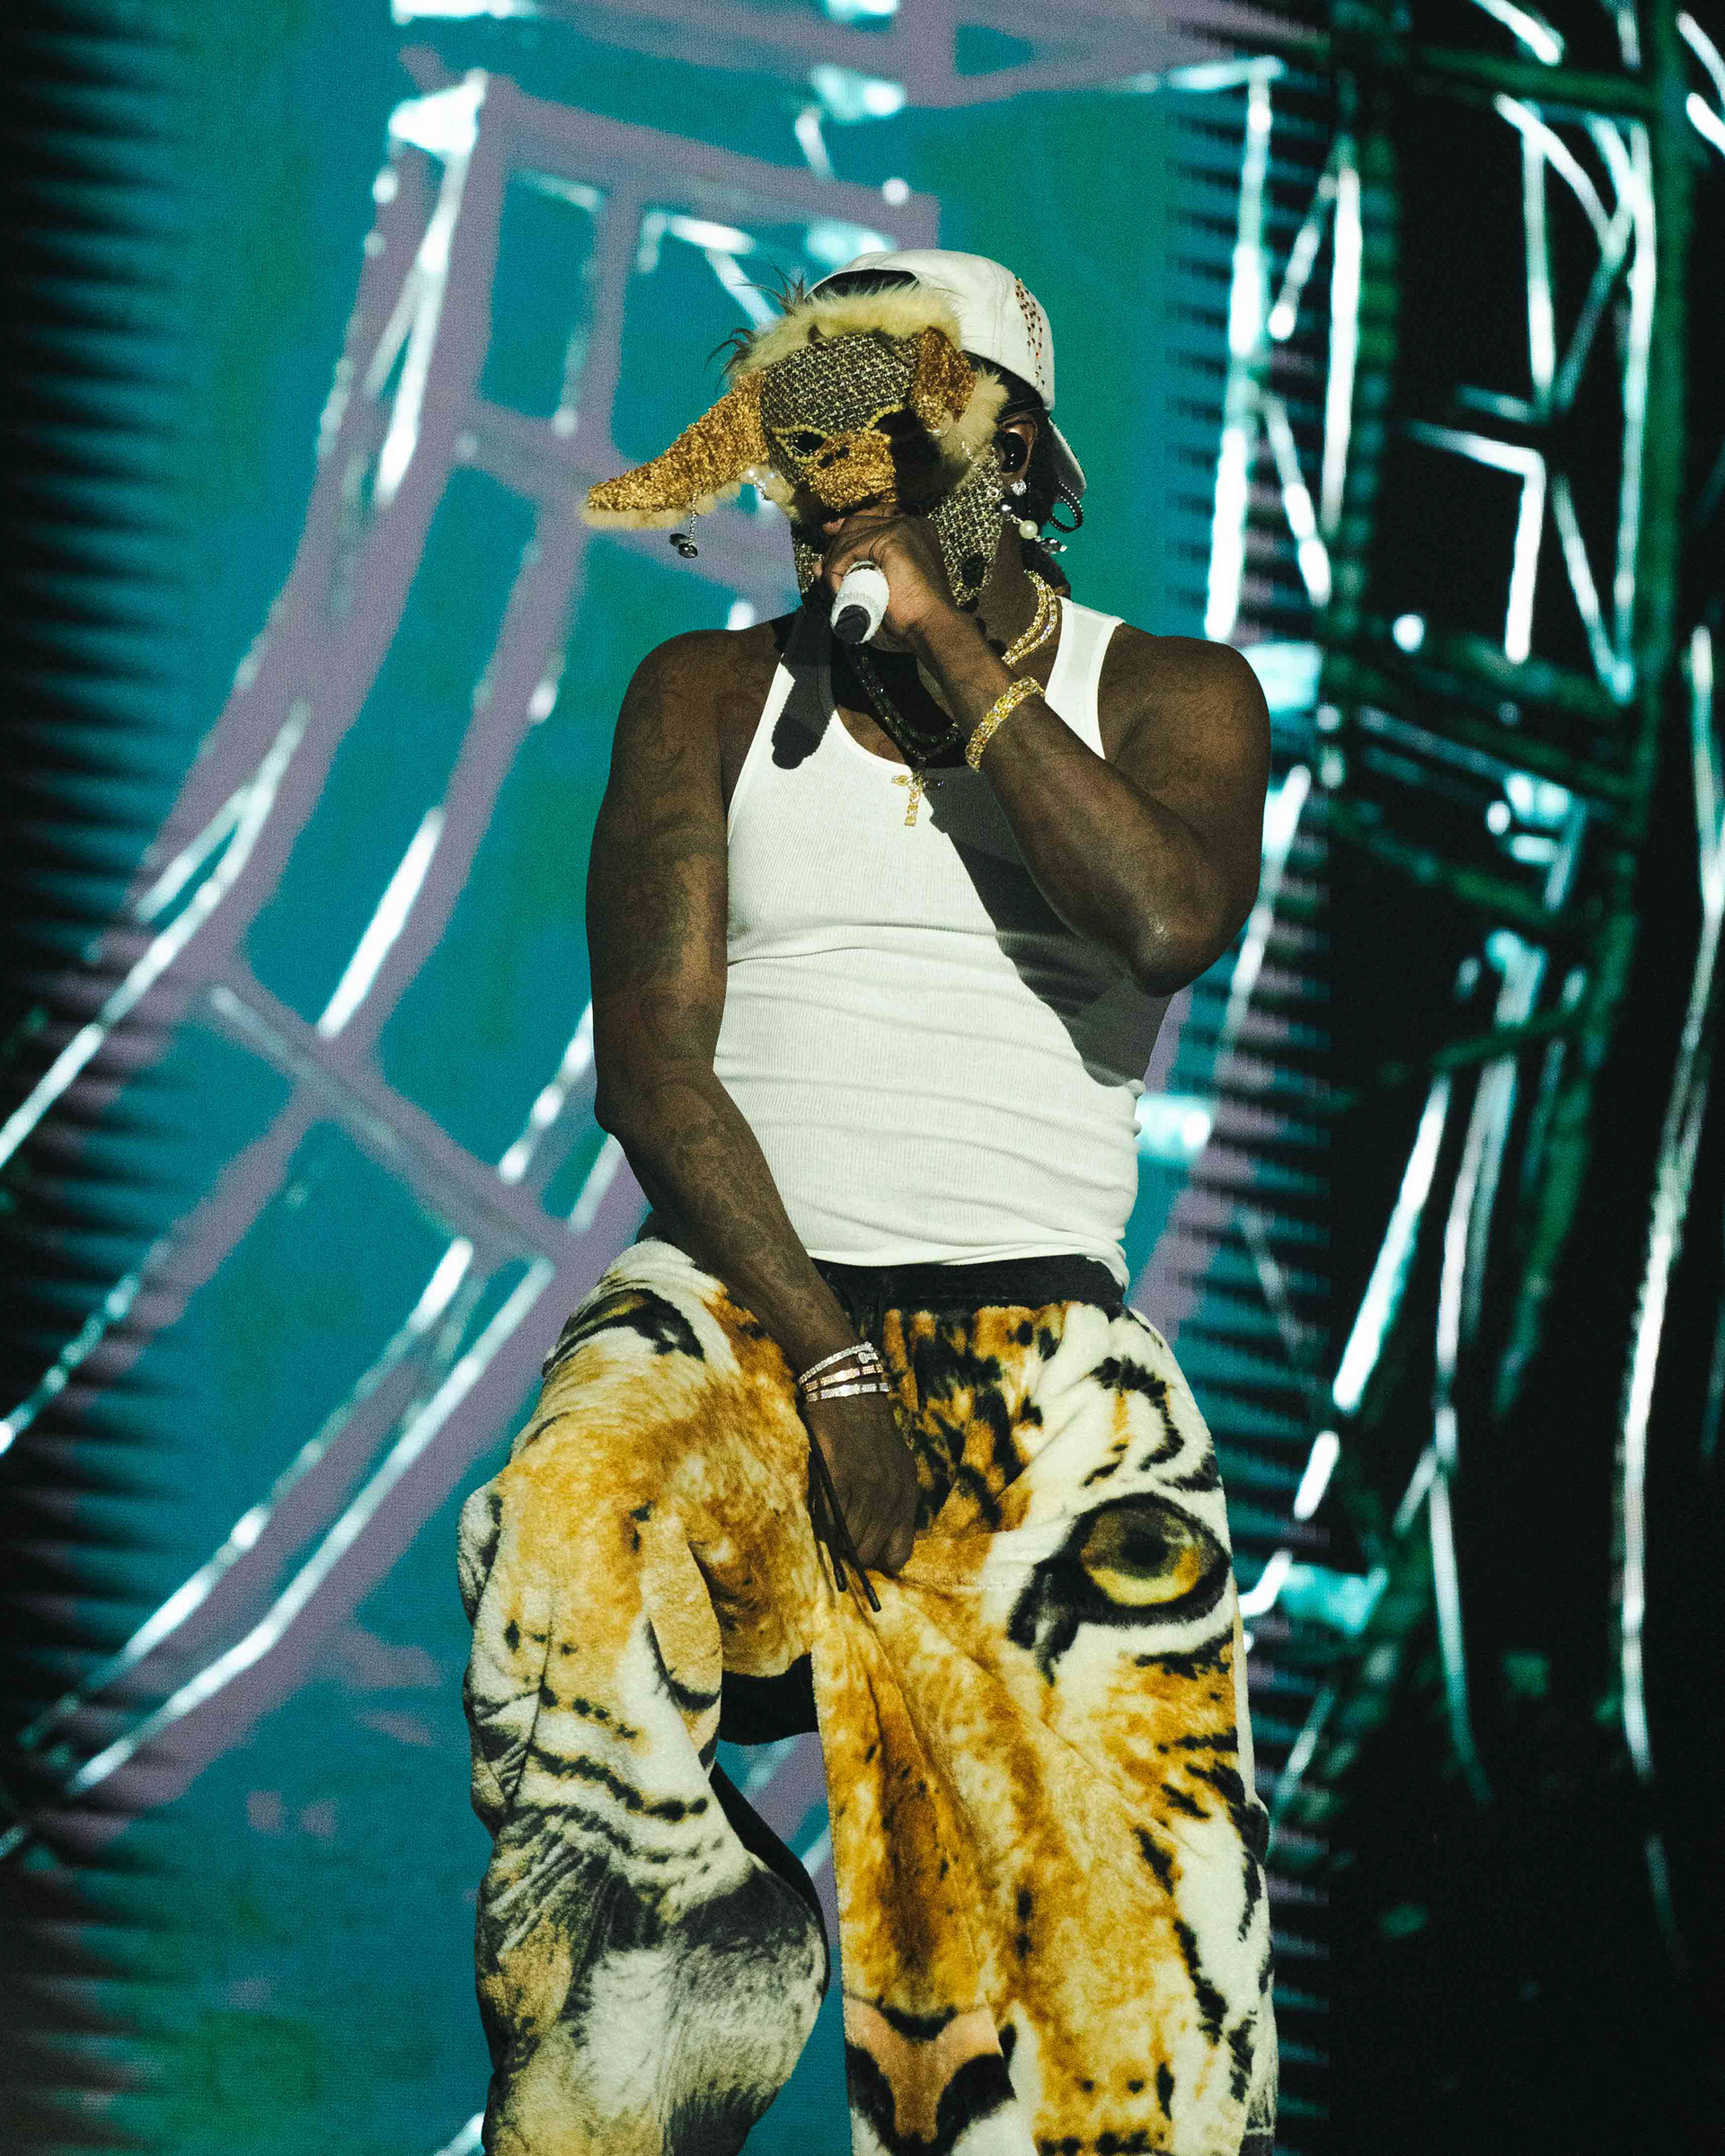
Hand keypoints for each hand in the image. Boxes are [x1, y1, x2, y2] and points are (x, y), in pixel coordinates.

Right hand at [802, 1388, 918, 1582]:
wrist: (852, 1391)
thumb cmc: (872, 1431)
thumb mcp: (899, 1467)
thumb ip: (895, 1502)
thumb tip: (882, 1541)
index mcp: (908, 1496)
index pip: (899, 1554)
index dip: (877, 1558)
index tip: (862, 1547)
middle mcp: (892, 1496)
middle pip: (866, 1553)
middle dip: (848, 1548)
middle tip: (837, 1530)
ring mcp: (867, 1487)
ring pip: (845, 1541)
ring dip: (831, 1535)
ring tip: (827, 1516)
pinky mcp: (840, 1476)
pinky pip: (827, 1518)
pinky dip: (819, 1518)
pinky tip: (819, 1503)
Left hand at [820, 506, 961, 649]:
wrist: (929, 627)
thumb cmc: (909, 620)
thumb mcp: (877, 595)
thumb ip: (849, 580)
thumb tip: (817, 566)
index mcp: (915, 533)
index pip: (873, 519)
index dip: (847, 527)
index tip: (829, 536)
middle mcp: (911, 524)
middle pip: (857, 523)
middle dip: (835, 545)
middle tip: (824, 570)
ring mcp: (902, 528)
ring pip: (850, 535)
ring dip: (834, 563)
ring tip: (836, 591)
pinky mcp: (891, 538)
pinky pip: (850, 549)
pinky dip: (837, 569)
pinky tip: (838, 588)